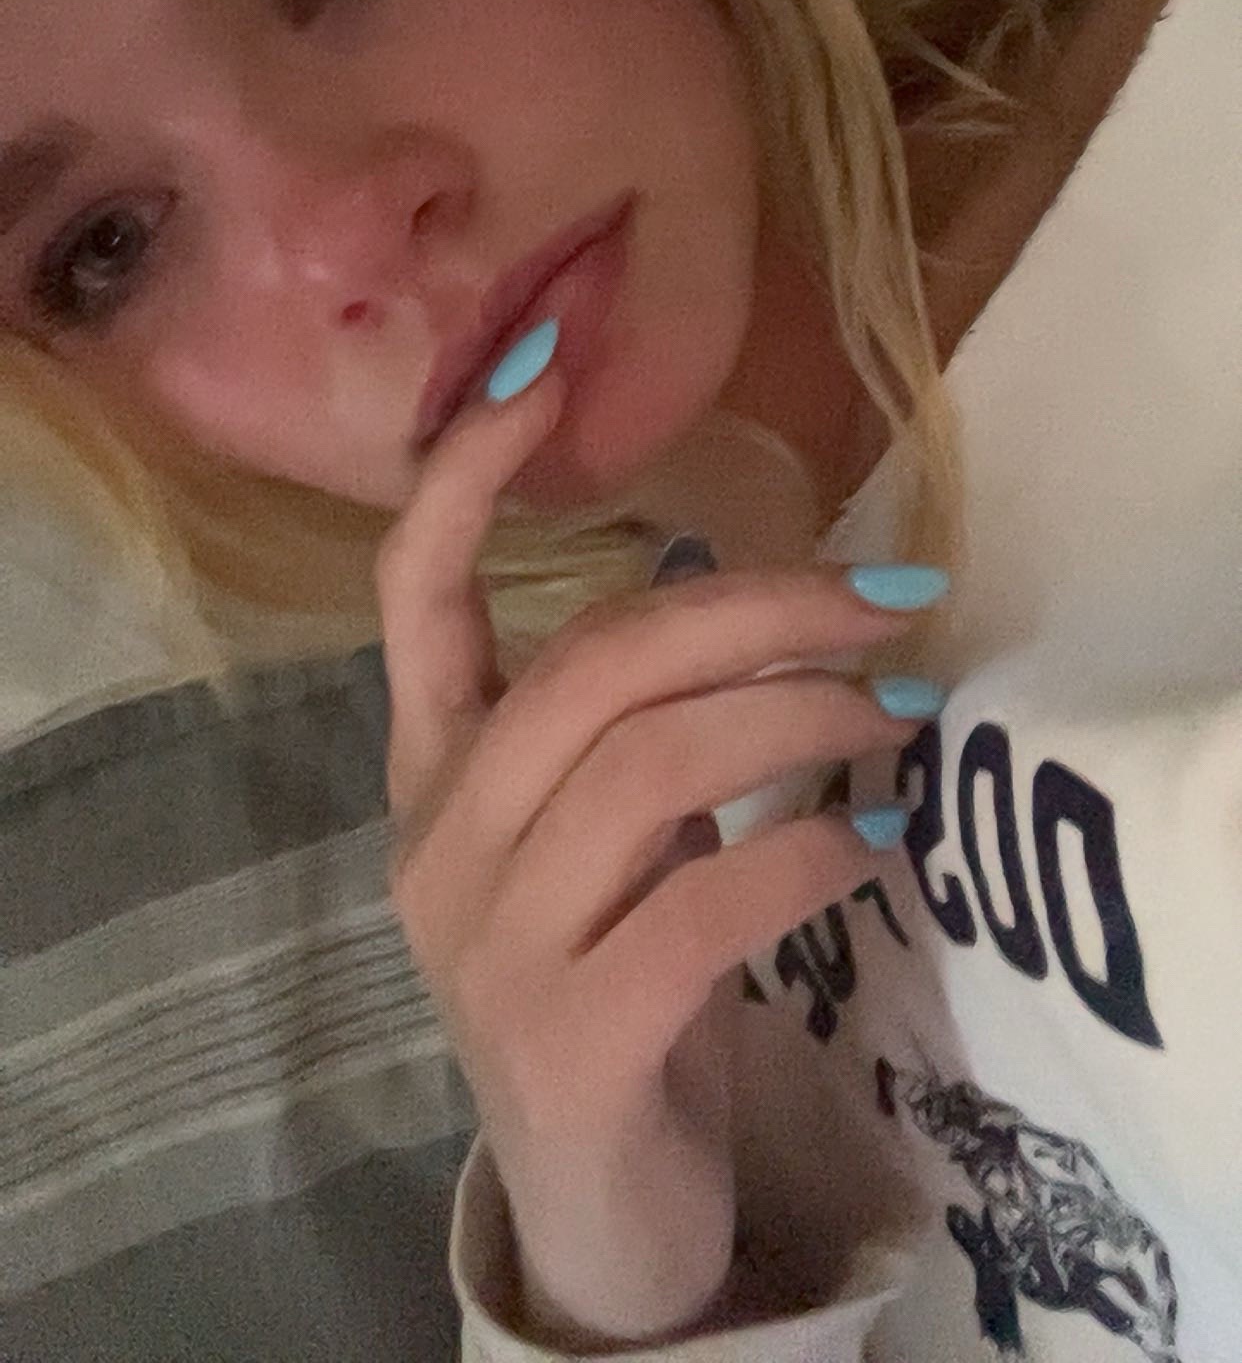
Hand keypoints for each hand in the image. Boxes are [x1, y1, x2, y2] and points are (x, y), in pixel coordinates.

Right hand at [378, 350, 919, 1345]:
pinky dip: (815, 856)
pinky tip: (880, 844)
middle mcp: (437, 844)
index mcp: (432, 774)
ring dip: (805, 723)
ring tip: (900, 722)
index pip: (413, 594)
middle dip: (758, 610)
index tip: (543, 364)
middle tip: (890, 602)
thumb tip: (758, 594)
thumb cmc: (613, 984)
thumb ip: (631, 730)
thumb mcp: (603, 842)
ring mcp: (490, 949)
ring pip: (653, 770)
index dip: (470, 475)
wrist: (597, 1211)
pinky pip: (708, 903)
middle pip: (593, 667)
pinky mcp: (572, 1041)